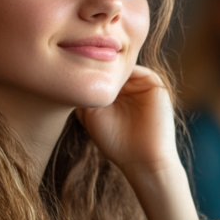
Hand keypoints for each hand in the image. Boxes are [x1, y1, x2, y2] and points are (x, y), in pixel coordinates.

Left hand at [76, 66, 201, 219]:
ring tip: (91, 67)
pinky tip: (108, 75)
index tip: (65, 68)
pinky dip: (123, 69)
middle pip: (109, 67)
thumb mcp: (91, 116)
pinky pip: (137, 69)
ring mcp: (141, 86)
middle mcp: (127, 89)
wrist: (144, 159)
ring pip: (121, 67)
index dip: (84, 70)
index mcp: (113, 97)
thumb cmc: (115, 143)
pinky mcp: (154, 84)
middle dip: (95, 64)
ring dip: (108, 65)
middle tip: (76, 60)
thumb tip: (68, 74)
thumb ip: (84, 95)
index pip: (98, 75)